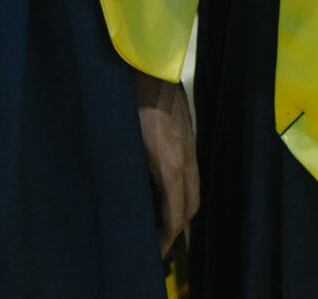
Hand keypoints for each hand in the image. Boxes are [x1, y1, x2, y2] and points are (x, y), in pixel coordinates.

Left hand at [132, 71, 198, 255]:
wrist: (148, 65)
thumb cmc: (129, 104)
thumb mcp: (123, 144)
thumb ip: (128, 174)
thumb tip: (124, 199)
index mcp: (170, 165)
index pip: (176, 214)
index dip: (166, 237)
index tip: (154, 250)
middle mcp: (187, 158)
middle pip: (191, 205)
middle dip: (178, 228)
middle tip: (158, 241)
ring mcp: (191, 145)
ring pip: (194, 188)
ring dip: (182, 208)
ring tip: (161, 220)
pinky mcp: (188, 135)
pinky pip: (192, 172)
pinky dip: (182, 189)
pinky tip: (163, 188)